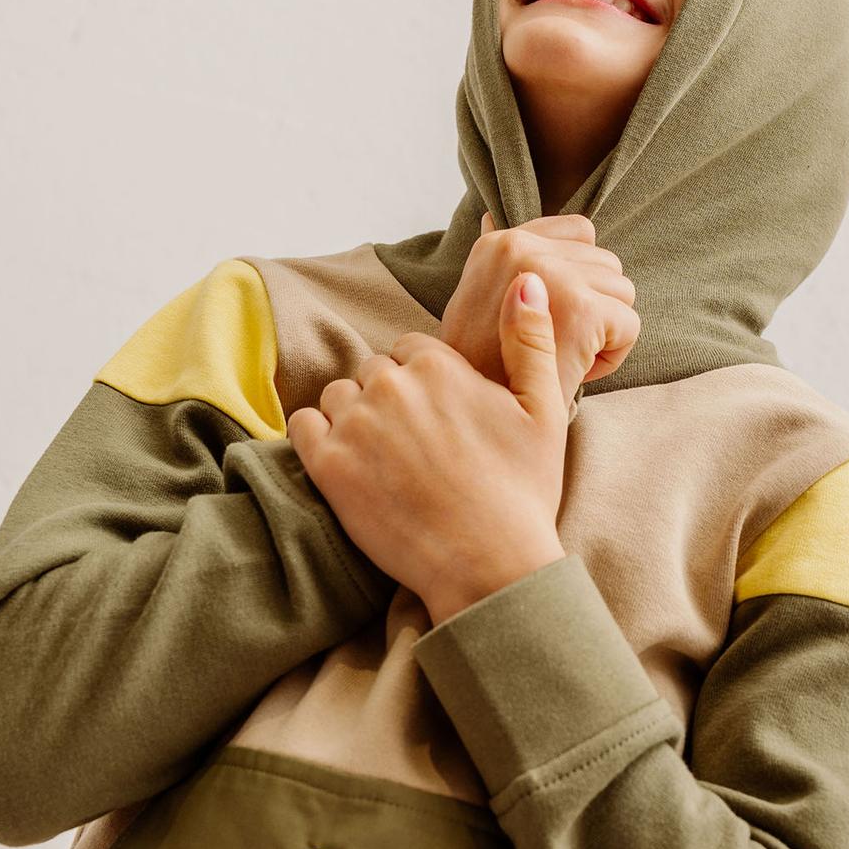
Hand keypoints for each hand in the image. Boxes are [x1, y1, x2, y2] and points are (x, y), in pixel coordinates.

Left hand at [286, 269, 571, 624]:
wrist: (489, 567)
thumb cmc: (523, 494)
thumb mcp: (545, 411)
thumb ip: (531, 339)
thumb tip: (526, 281)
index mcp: (440, 364)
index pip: (411, 350)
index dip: (425, 384)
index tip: (440, 421)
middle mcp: (391, 384)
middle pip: (373, 372)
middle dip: (389, 401)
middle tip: (414, 449)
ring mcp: (355, 424)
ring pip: (338, 397)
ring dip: (353, 419)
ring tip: (385, 462)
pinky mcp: (328, 465)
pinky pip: (302, 427)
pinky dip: (318, 440)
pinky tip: (349, 467)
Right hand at [441, 211, 639, 400]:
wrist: (473, 419)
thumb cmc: (478, 367)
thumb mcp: (476, 300)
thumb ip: (497, 263)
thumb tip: (490, 215)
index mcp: (501, 242)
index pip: (581, 233)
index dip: (580, 277)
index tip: (552, 313)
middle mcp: (524, 248)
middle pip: (608, 263)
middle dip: (594, 307)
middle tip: (556, 344)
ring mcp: (553, 276)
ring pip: (623, 292)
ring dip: (605, 331)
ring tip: (565, 356)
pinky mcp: (581, 309)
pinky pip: (630, 325)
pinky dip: (613, 357)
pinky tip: (578, 371)